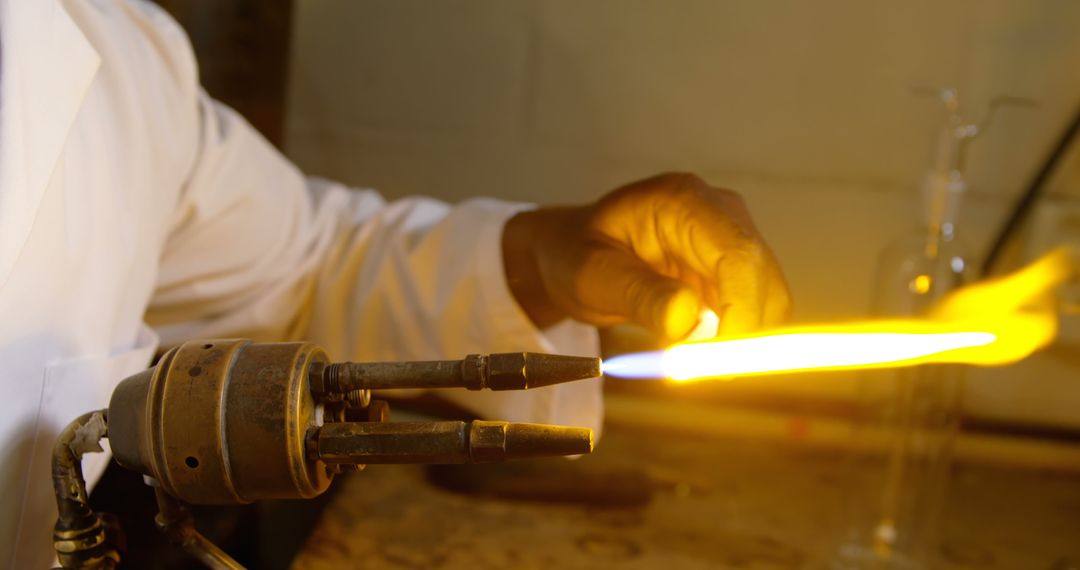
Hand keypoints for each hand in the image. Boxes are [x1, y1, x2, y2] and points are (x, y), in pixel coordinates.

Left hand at [502, 173, 790, 340]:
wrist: (572, 252)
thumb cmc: (575, 255)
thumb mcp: (592, 276)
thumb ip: (639, 294)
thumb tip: (686, 319)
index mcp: (684, 202)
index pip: (740, 255)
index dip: (741, 311)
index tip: (718, 362)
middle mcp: (719, 213)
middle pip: (763, 280)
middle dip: (741, 334)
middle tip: (694, 375)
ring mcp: (730, 239)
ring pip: (765, 300)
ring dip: (735, 340)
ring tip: (679, 360)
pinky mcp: (732, 269)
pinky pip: (751, 311)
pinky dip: (729, 340)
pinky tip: (687, 347)